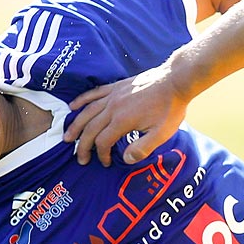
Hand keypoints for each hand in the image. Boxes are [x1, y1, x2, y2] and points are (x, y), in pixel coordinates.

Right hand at [67, 62, 186, 167]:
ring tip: (68, 137)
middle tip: (80, 159)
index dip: (101, 155)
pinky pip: (93, 93)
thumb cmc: (171, 108)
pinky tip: (72, 106)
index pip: (103, 142)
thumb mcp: (162, 133)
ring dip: (76, 125)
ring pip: (87, 112)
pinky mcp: (115, 86)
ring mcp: (113, 95)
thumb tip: (125, 159)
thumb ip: (143, 148)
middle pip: (90, 129)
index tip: (105, 163)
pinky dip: (81, 100)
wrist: (175, 81)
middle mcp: (113, 107)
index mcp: (123, 121)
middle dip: (83, 146)